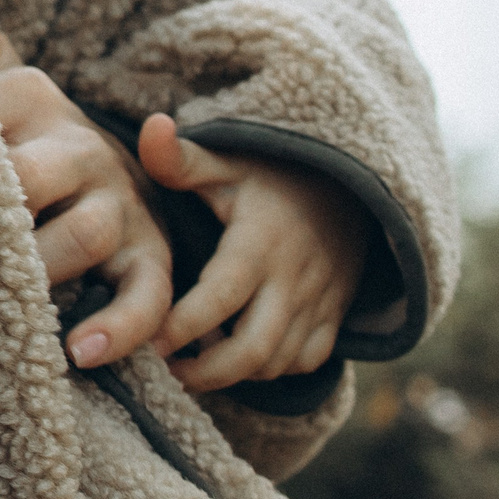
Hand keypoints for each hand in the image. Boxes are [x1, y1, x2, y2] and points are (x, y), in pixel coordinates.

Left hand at [0, 27, 171, 369]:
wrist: (98, 159)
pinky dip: (121, 326)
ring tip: (0, 308)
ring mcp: (119, 198)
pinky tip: (81, 353)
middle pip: (33, 176)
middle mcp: (79, 144)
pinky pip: (149, 291)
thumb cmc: (10, 134)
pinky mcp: (151, 251)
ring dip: (42, 273)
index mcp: (29, 95)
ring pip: (85, 233)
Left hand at [138, 115, 371, 390]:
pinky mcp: (335, 317)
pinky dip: (270, 369)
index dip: (183, 326)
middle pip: (253, 348)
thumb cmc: (270, 177)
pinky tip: (236, 356)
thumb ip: (182, 158)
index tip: (147, 342)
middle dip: (205, 372)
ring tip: (190, 365)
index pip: (221, 296)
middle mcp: (294, 278)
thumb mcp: (227, 162)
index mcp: (260, 241)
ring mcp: (320, 302)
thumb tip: (151, 124)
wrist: (351, 187)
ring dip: (234, 374)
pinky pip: (305, 361)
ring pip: (278, 362)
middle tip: (164, 369)